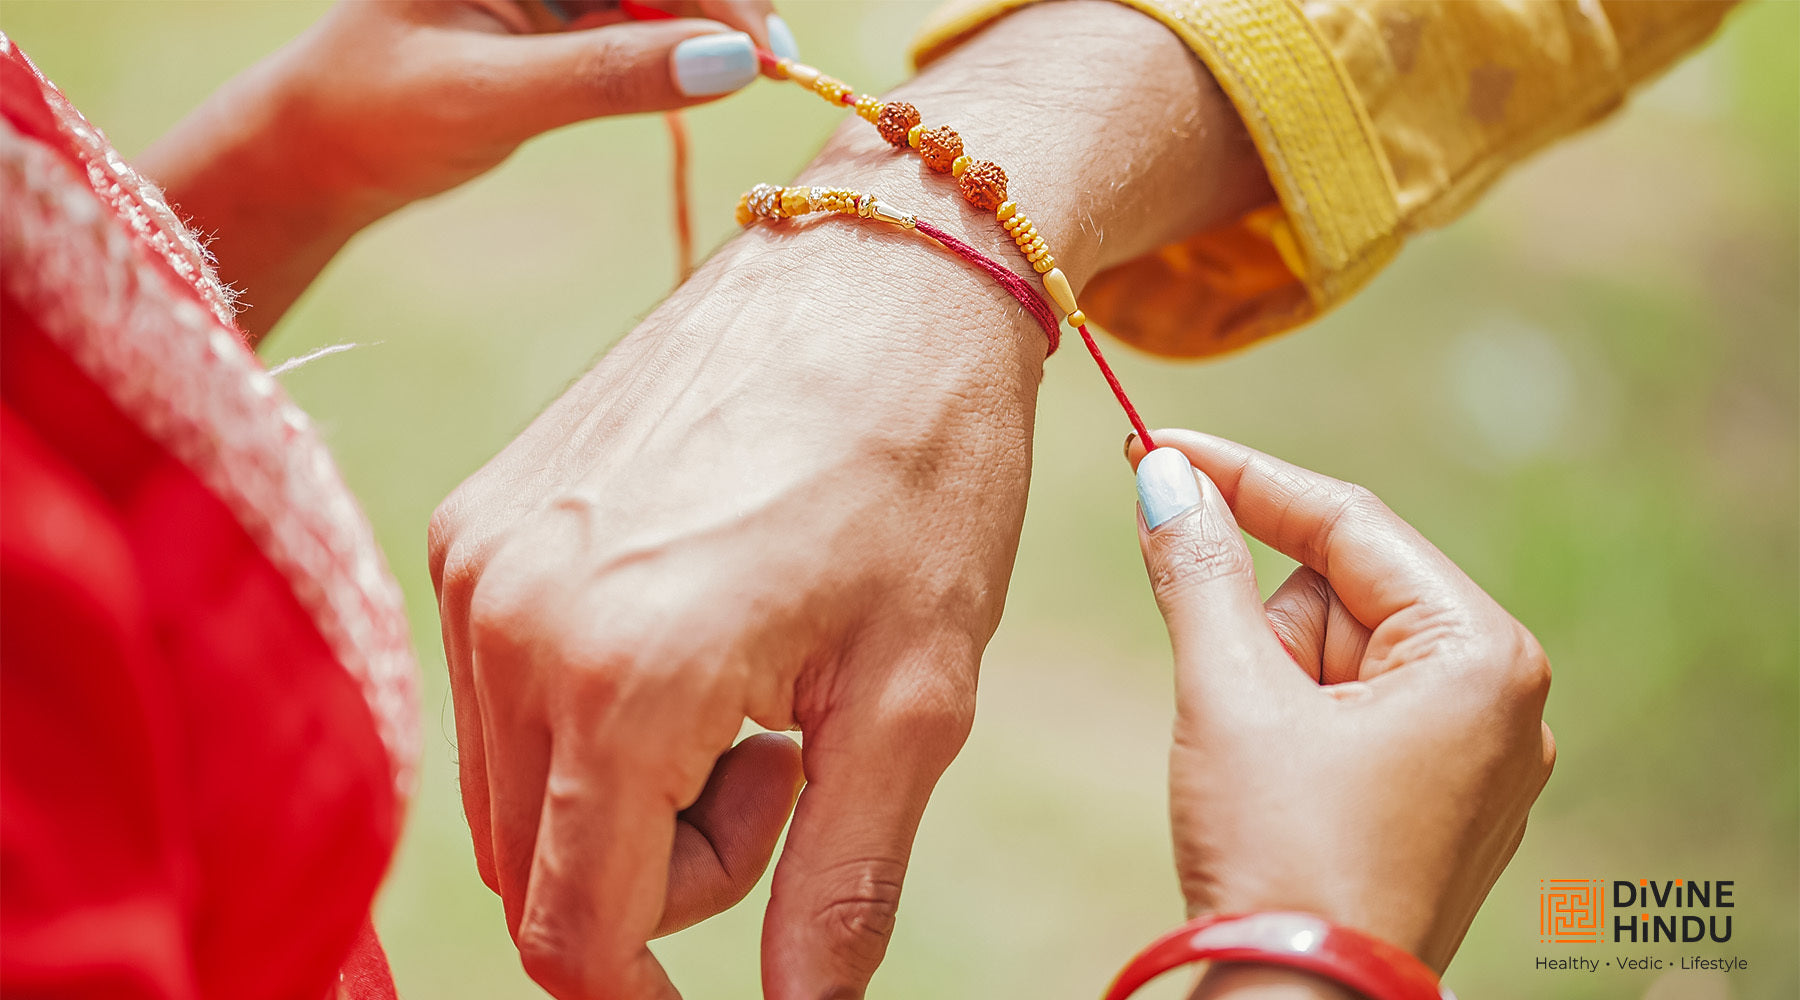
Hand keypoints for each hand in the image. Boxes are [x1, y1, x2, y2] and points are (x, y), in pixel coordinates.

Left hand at [140, 0, 793, 336]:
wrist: (326, 150)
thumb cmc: (380, 112)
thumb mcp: (494, 96)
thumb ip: (611, 75)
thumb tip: (731, 65)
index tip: (757, 45)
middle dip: (718, 2)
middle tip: (770, 65)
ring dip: (708, 22)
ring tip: (752, 69)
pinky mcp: (559, 4)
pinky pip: (639, 10)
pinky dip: (680, 40)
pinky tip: (709, 70)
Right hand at [429, 4, 1274, 995]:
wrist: (881, 273)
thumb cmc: (921, 472)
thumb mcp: (912, 697)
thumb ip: (842, 884)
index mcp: (619, 678)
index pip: (572, 929)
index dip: (641, 989)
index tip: (721, 980)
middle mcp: (512, 618)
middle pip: (538, 865)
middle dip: (658, 867)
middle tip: (787, 762)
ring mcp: (480, 557)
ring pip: (517, 780)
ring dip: (626, 789)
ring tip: (752, 687)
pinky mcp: (484, 513)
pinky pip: (505, 683)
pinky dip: (592, 709)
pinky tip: (699, 624)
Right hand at [1127, 431, 1554, 990]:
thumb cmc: (1283, 857)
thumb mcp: (1230, 695)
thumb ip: (1198, 569)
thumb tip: (1164, 477)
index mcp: (1481, 657)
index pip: (1349, 525)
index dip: (1244, 479)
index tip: (1159, 447)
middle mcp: (1503, 698)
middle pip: (1343, 598)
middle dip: (1268, 635)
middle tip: (1235, 706)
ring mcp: (1479, 756)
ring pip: (1340, 658)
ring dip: (1276, 687)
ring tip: (1261, 770)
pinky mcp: (1443, 801)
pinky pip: (1355, 715)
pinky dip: (1298, 726)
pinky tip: (1283, 789)